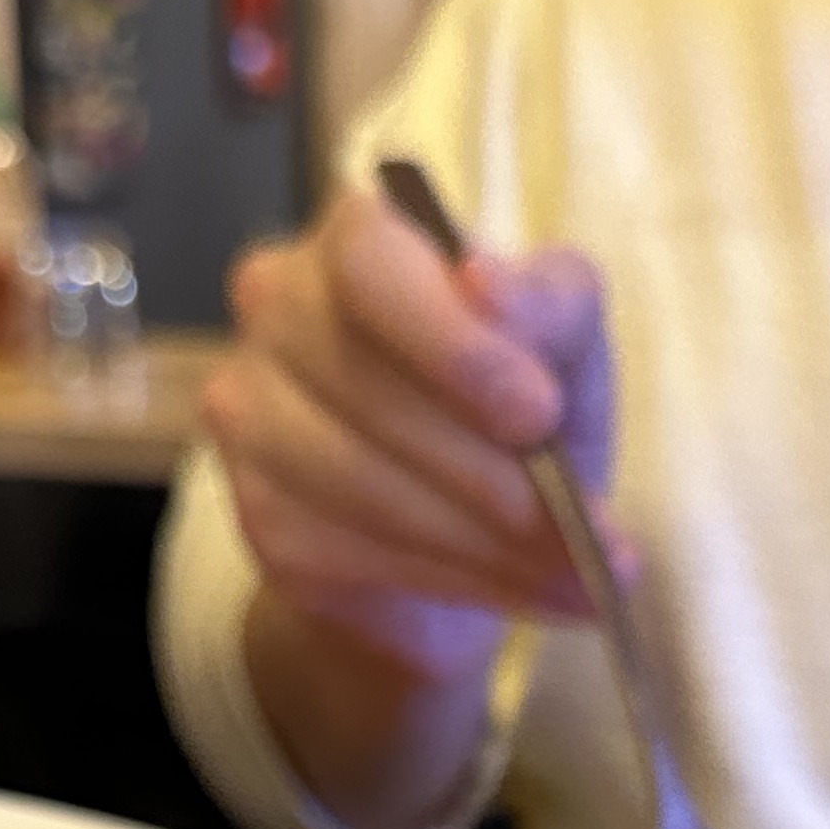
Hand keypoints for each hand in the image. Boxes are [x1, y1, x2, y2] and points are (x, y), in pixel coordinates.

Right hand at [205, 186, 622, 689]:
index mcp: (357, 239)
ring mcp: (251, 411)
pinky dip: (453, 580)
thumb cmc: (513, 410)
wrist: (464, 527)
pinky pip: (352, 552)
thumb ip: (549, 305)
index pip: (370, 263)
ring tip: (571, 574)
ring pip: (359, 482)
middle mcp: (279, 306)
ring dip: (480, 540)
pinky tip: (517, 589)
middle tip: (578, 526)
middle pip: (367, 387)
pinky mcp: (261, 513)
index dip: (452, 344)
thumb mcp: (565, 347)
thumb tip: (489, 285)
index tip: (537, 414)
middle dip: (486, 470)